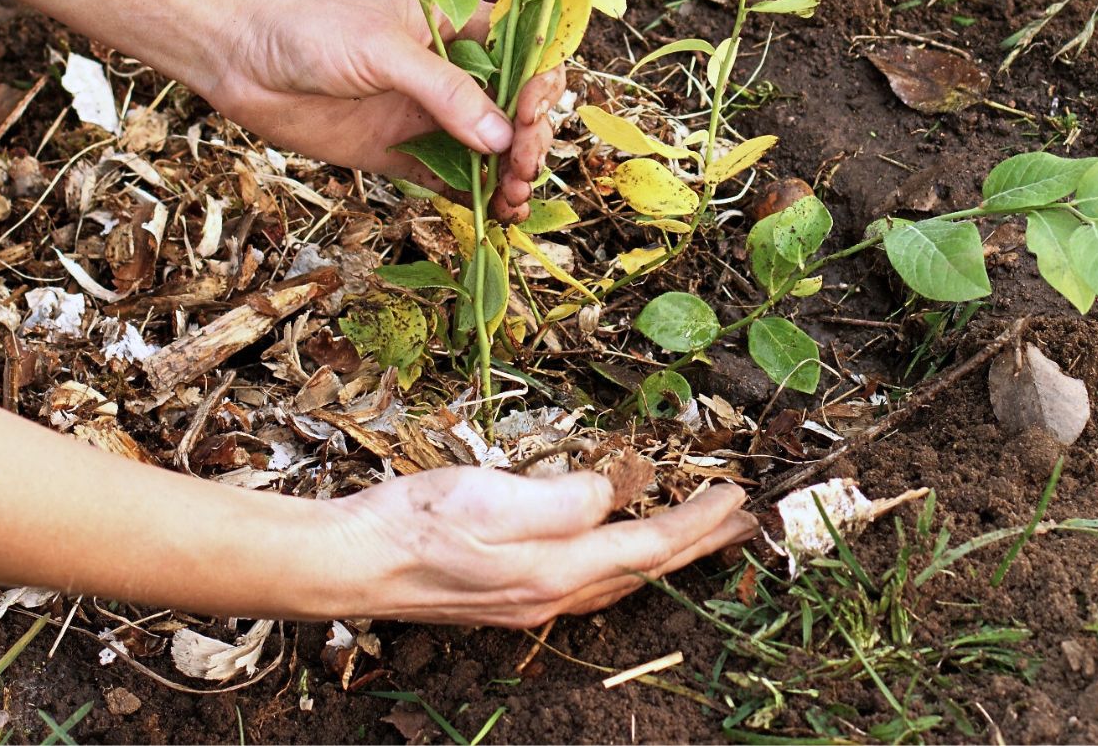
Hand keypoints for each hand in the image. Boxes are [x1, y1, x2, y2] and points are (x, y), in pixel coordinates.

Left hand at [210, 0, 561, 222]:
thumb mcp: (385, 51)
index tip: (528, 116)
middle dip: (529, 142)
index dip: (540, 90)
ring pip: (493, 153)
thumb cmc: (313, 31)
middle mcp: (456, 76)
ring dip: (511, 178)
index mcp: (462, 30)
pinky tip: (494, 216)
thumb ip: (445, 93)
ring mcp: (433, 119)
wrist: (243, 58)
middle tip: (519, 169)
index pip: (526, 58)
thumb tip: (501, 140)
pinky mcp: (407, 156)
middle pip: (517, 113)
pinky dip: (479, 201)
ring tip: (510, 202)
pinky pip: (455, 182)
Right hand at [325, 467, 757, 626]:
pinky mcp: (509, 597)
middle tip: (744, 523)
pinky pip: (591, 584)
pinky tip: (619, 555)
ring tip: (699, 535)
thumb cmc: (415, 524)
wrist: (353, 564)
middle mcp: (552, 596)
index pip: (649, 545)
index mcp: (556, 569)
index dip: (699, 521)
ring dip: (667, 555)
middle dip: (700, 545)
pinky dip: (625, 564)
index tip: (737, 496)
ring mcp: (531, 602)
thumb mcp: (492, 494)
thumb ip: (564, 499)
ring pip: (621, 580)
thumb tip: (614, 494)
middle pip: (646, 571)